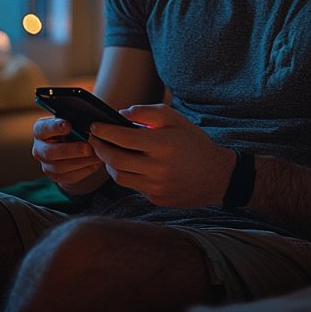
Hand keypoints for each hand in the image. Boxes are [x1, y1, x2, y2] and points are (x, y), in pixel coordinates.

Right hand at [32, 117, 105, 191]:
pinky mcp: (56, 177)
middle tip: (87, 148)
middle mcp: (39, 149)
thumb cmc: (70, 127)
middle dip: (70, 150)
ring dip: (80, 162)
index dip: (55, 127)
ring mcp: (46, 165)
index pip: (43, 128)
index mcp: (40, 130)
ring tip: (97, 156)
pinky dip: (84, 170)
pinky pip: (69, 177)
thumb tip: (86, 123)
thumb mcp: (69, 120)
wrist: (69, 144)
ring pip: (59, 168)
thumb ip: (74, 121)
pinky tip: (96, 163)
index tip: (69, 126)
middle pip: (50, 152)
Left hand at [89, 104, 235, 207]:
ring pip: (119, 177)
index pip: (122, 137)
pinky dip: (127, 175)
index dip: (104, 132)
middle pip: (115, 160)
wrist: (216, 175)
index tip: (94, 126)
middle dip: (99, 148)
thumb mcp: (174, 118)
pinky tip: (130, 165)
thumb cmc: (193, 141)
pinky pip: (133, 187)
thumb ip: (146, 112)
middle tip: (94, 139)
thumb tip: (120, 114)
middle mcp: (157, 168)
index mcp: (162, 144)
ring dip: (109, 164)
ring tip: (108, 153)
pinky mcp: (156, 199)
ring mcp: (156, 187)